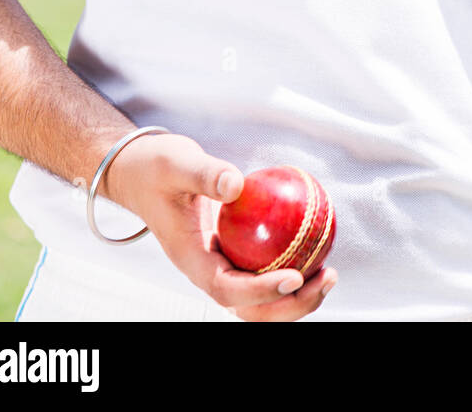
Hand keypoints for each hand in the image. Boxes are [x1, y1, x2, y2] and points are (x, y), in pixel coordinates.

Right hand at [101, 132, 337, 321]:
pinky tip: (318, 244)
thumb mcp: (177, 163)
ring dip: (297, 295)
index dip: (261, 291)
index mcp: (190, 259)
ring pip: (261, 298)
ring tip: (329, 272)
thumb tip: (237, 185)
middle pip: (250, 309)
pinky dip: (292, 264)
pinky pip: (265, 267)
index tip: (294, 276)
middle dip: (290, 305)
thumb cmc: (156, 167)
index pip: (227, 290)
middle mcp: (207, 270)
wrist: (142, 173)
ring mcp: (221, 264)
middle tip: (325, 277)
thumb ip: (205, 174)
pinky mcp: (233, 252)